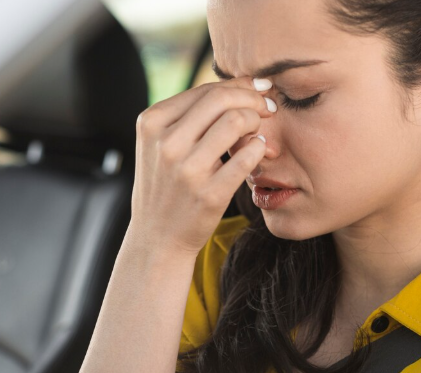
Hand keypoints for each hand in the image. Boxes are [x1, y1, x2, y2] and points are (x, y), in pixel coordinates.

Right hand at [129, 77, 273, 255]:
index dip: (240, 86)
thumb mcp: (160, 145)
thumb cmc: (167, 186)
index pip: (205, 90)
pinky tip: (259, 151)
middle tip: (268, 108)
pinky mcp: (209, 194)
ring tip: (259, 133)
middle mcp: (166, 143)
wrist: (157, 238)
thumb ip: (190, 116)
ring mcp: (186, 170)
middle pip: (222, 98)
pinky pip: (247, 155)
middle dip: (253, 98)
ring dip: (257, 123)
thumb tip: (244, 86)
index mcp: (152, 123)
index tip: (258, 91)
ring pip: (236, 121)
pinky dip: (259, 148)